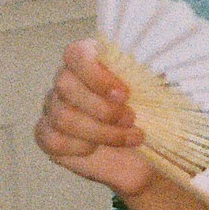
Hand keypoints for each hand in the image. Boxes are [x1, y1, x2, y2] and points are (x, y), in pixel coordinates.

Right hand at [34, 39, 154, 201]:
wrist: (145, 155)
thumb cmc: (152, 116)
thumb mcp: (159, 91)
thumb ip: (151, 74)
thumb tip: (157, 64)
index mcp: (91, 60)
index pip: (76, 54)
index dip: (97, 74)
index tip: (124, 94)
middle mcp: (67, 80)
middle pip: (65, 85)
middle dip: (103, 107)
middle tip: (131, 118)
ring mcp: (54, 108)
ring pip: (63, 116)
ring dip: (101, 131)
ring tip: (128, 137)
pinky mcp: (48, 135)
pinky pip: (53, 140)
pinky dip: (81, 147)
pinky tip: (98, 148)